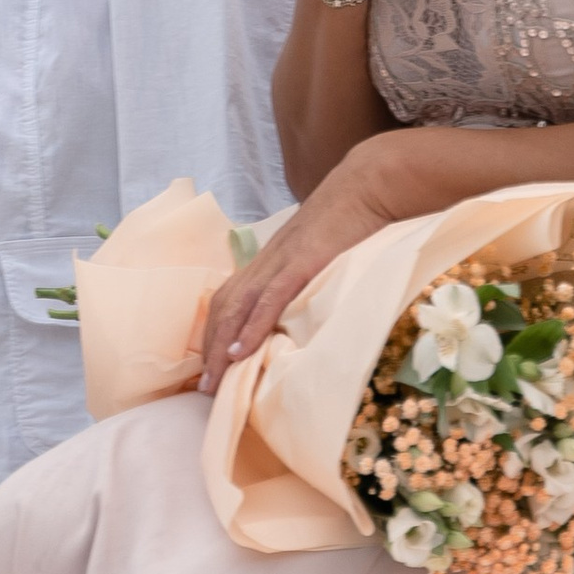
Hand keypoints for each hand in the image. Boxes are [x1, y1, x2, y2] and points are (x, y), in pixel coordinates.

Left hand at [197, 148, 401, 385]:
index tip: (211, 366)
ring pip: (237, 307)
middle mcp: (266, 262)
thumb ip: (308, 276)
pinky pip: (270, 299)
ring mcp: (281, 262)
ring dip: (222, 347)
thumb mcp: (322, 252)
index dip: (215, 333)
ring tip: (215, 381)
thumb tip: (307, 311)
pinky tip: (241, 351)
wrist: (368, 185)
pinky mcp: (302, 263)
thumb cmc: (351, 220)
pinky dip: (251, 327)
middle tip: (204, 388)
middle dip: (211, 349)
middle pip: (224, 307)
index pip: (228, 299)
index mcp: (270, 261)